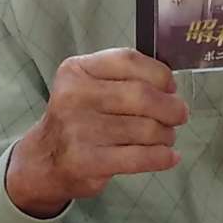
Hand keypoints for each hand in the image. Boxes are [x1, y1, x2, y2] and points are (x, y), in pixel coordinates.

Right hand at [6, 48, 188, 217]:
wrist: (43, 160)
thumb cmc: (78, 118)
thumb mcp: (88, 86)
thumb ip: (122, 78)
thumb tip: (171, 87)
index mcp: (76, 70)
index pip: (128, 60)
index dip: (160, 73)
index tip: (171, 86)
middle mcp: (74, 96)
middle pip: (141, 95)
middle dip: (170, 107)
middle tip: (179, 114)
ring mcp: (79, 130)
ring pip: (145, 128)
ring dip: (166, 134)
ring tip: (166, 136)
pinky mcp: (87, 162)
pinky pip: (139, 157)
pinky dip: (162, 157)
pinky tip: (169, 156)